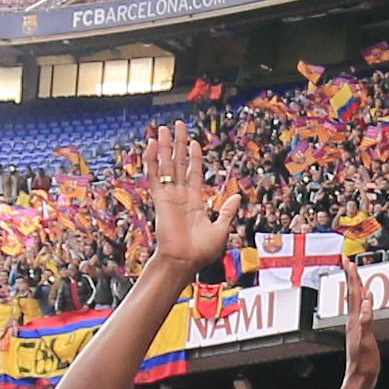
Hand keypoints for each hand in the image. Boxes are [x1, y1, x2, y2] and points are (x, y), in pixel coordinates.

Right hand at [138, 120, 238, 274]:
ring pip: (166, 166)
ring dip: (164, 147)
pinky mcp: (160, 200)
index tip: (194, 143)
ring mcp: (169, 196)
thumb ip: (227, 211)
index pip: (194, 174)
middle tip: (177, 125)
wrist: (184, 262)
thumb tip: (237, 196)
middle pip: (178, 163)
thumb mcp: (221, 229)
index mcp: (195, 202)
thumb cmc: (201, 252)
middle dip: (177, 144)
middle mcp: (181, 196)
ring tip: (162, 128)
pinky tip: (150, 146)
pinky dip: (152, 161)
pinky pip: (155, 177)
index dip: (194, 158)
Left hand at [330, 251, 378, 388]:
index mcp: (355, 320)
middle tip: (348, 261)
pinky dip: (364, 301)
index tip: (349, 261)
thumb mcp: (366, 342)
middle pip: (352, 294)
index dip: (352, 277)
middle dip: (351, 276)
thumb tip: (366, 302)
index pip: (354, 294)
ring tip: (355, 275)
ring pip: (355, 301)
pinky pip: (361, 310)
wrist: (359, 379)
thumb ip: (366, 322)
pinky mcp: (360, 332)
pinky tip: (366, 299)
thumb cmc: (364, 363)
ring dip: (355, 286)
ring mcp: (356, 326)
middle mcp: (353, 321)